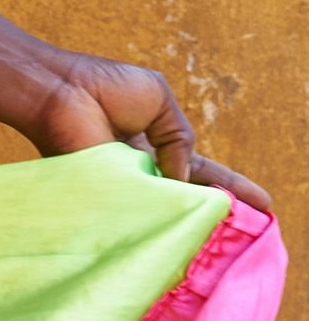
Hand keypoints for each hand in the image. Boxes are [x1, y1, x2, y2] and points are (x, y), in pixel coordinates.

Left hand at [24, 51, 270, 209]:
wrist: (59, 91)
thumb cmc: (102, 86)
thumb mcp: (159, 101)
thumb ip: (180, 138)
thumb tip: (183, 177)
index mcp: (156, 144)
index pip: (200, 170)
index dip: (230, 184)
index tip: (261, 203)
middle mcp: (143, 169)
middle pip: (187, 198)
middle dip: (219, 213)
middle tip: (251, 230)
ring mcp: (126, 184)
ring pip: (166, 210)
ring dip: (193, 219)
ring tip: (226, 234)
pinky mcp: (107, 195)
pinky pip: (140, 212)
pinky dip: (160, 217)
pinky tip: (183, 228)